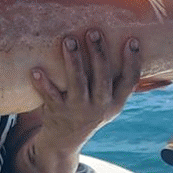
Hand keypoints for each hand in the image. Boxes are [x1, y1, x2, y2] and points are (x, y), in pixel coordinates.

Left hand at [31, 30, 141, 149]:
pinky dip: (43, 84)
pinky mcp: (57, 112)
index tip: (132, 41)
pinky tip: (36, 70)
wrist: (65, 140)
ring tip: (68, 40)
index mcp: (115, 102)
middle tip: (93, 32)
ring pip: (77, 83)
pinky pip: (50, 96)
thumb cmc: (90, 110)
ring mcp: (78, 110)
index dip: (133, 62)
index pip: (130, 81)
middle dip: (99, 54)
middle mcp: (99, 106)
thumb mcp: (109, 103)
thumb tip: (135, 51)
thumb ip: (117, 81)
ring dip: (74, 61)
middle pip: (102, 78)